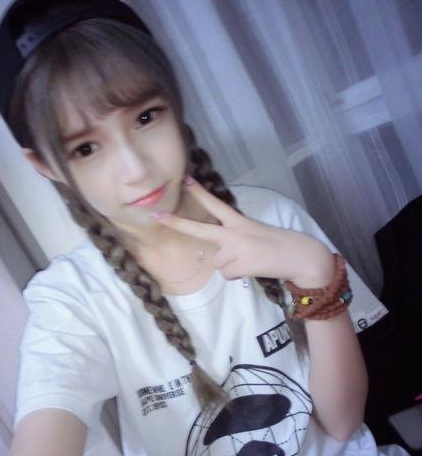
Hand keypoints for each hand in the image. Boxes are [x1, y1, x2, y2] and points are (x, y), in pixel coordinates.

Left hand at [151, 178, 334, 286]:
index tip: (186, 180)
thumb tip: (220, 259)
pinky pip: (227, 275)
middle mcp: (233, 234)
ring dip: (231, 267)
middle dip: (177, 223)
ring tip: (251, 261)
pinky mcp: (238, 266)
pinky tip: (253, 269)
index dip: (200, 193)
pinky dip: (238, 276)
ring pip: (217, 264)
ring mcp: (234, 250)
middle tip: (155, 217)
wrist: (299, 256)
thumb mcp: (254, 235)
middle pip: (199, 230)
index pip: (216, 205)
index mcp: (239, 222)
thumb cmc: (278, 245)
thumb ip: (234, 240)